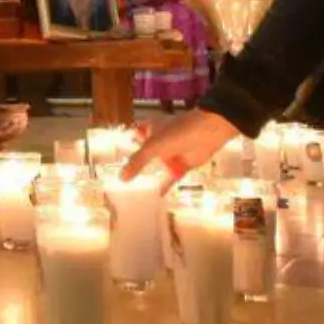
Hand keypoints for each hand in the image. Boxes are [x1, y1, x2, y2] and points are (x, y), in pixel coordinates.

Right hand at [120, 109, 241, 188]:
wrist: (208, 132)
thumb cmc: (178, 132)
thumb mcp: (153, 146)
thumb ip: (137, 162)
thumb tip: (121, 178)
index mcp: (151, 129)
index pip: (135, 133)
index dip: (126, 141)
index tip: (115, 154)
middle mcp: (160, 141)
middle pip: (145, 152)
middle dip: (137, 162)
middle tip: (122, 177)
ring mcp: (172, 153)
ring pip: (158, 165)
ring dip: (150, 175)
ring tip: (136, 189)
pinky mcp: (183, 164)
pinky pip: (172, 177)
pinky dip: (166, 185)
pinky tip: (158, 195)